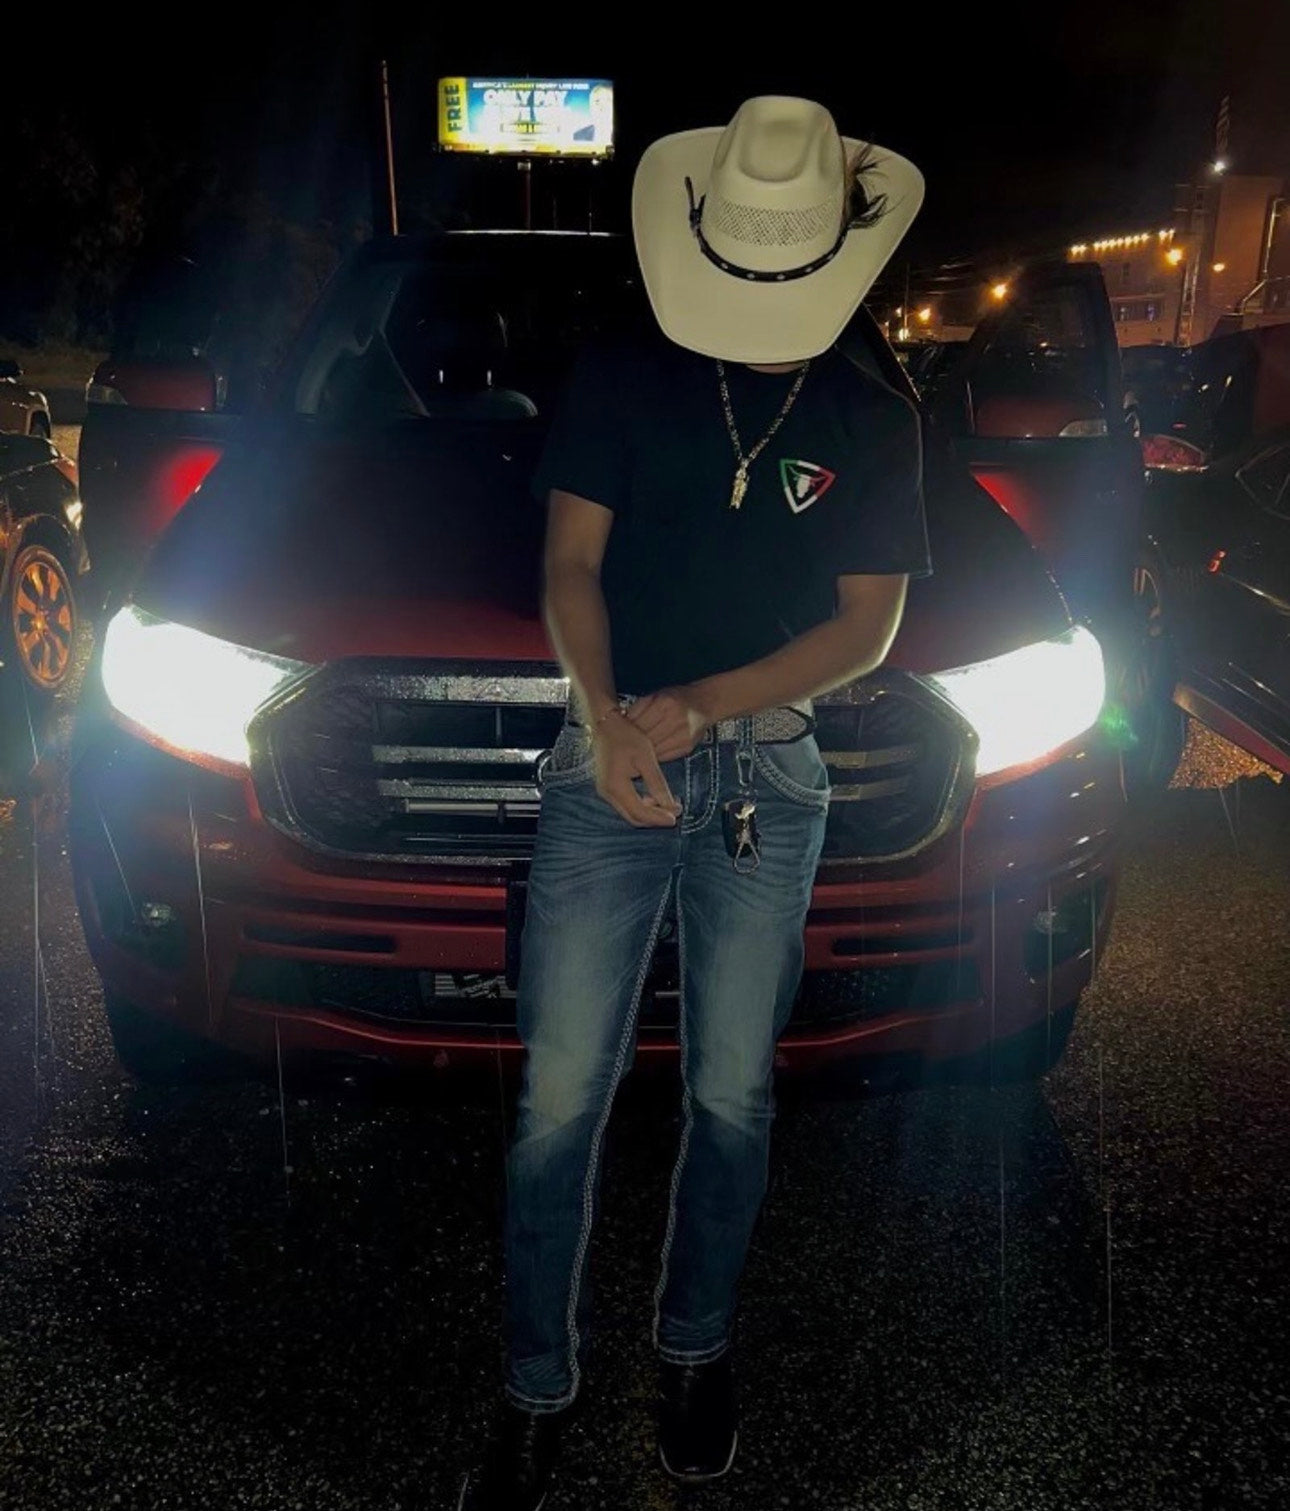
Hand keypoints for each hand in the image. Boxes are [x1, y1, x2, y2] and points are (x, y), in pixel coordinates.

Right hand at [592, 711, 681, 826]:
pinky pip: (625, 804)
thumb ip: (657, 784)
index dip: (658, 818)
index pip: (639, 813)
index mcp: (616, 786)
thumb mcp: (646, 758)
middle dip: (655, 818)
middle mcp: (607, 793)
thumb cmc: (626, 736)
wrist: (605, 723)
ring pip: (629, 812)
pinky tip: (654, 797)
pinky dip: (641, 805)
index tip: (676, 818)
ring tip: (668, 804)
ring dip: (649, 812)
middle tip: (675, 813)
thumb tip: (671, 806)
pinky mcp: (607, 787)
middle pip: (633, 817)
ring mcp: (605, 791)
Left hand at [623, 686, 710, 761]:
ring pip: (653, 750)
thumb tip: (621, 723)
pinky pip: (664, 756)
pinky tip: (647, 753)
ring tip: (633, 750)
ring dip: (642, 752)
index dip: (626, 731)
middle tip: (622, 745)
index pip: (638, 723)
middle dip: (632, 742)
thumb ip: (639, 708)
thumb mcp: (656, 695)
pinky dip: (653, 756)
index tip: (617, 734)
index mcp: (664, 703)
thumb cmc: (676, 698)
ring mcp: (682, 736)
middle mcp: (675, 720)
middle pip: (645, 738)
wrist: (704, 704)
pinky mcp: (686, 747)